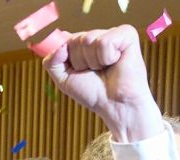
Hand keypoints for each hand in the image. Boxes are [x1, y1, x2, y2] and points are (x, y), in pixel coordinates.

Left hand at [42, 25, 162, 141]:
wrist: (116, 105)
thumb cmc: (93, 93)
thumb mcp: (63, 79)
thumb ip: (52, 62)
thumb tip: (60, 46)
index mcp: (83, 44)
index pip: (64, 40)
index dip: (66, 57)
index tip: (76, 70)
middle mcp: (97, 35)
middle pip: (75, 40)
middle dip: (80, 62)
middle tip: (95, 72)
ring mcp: (112, 33)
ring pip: (88, 39)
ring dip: (93, 62)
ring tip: (105, 69)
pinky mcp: (127, 34)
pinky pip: (104, 41)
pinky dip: (107, 57)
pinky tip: (116, 62)